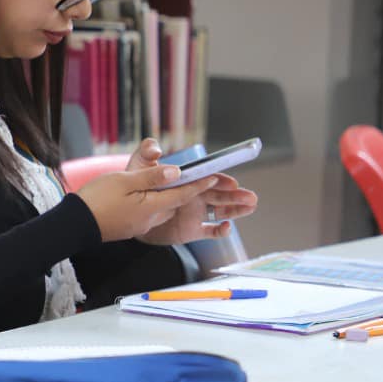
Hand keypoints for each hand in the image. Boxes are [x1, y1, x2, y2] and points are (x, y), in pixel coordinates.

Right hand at [74, 156, 220, 242]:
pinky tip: (152, 198)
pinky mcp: (131, 228)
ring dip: (174, 199)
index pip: (182, 194)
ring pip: (164, 209)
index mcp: (152, 206)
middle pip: (176, 203)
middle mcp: (151, 219)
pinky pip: (151, 215)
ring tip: (177, 186)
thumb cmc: (96, 200)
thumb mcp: (124, 181)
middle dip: (190, 193)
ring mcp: (141, 226)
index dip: (199, 184)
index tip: (215, 177)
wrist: (74, 224)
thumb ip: (151, 177)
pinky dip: (158, 205)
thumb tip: (175, 172)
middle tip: (202, 181)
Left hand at [118, 140, 259, 245]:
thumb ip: (147, 152)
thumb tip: (156, 149)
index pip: (209, 178)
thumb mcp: (140, 166)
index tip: (232, 183)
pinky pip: (210, 232)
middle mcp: (197, 196)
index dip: (221, 180)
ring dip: (237, 210)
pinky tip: (227, 227)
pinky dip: (221, 231)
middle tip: (251, 197)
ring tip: (251, 207)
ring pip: (222, 211)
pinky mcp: (192, 230)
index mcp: (189, 180)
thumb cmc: (138, 185)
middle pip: (221, 195)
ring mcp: (197, 213)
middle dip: (236, 196)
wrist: (131, 213)